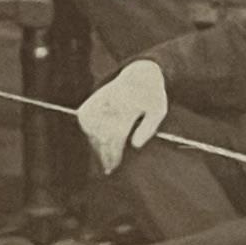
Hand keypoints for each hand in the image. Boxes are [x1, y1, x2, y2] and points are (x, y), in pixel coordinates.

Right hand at [76, 61, 168, 175]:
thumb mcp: (158, 110)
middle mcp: (108, 104)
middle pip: (102, 138)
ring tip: (105, 162)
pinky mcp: (88, 106)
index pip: (115, 135)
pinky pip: (87, 128)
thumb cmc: (151, 96)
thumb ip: (148, 128)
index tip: (114, 167)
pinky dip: (92, 138)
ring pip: (93, 134)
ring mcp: (96, 104)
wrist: (138, 75)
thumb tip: (135, 146)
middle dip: (105, 155)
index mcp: (125, 106)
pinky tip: (99, 146)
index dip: (114, 154)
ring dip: (98, 148)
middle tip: (108, 170)